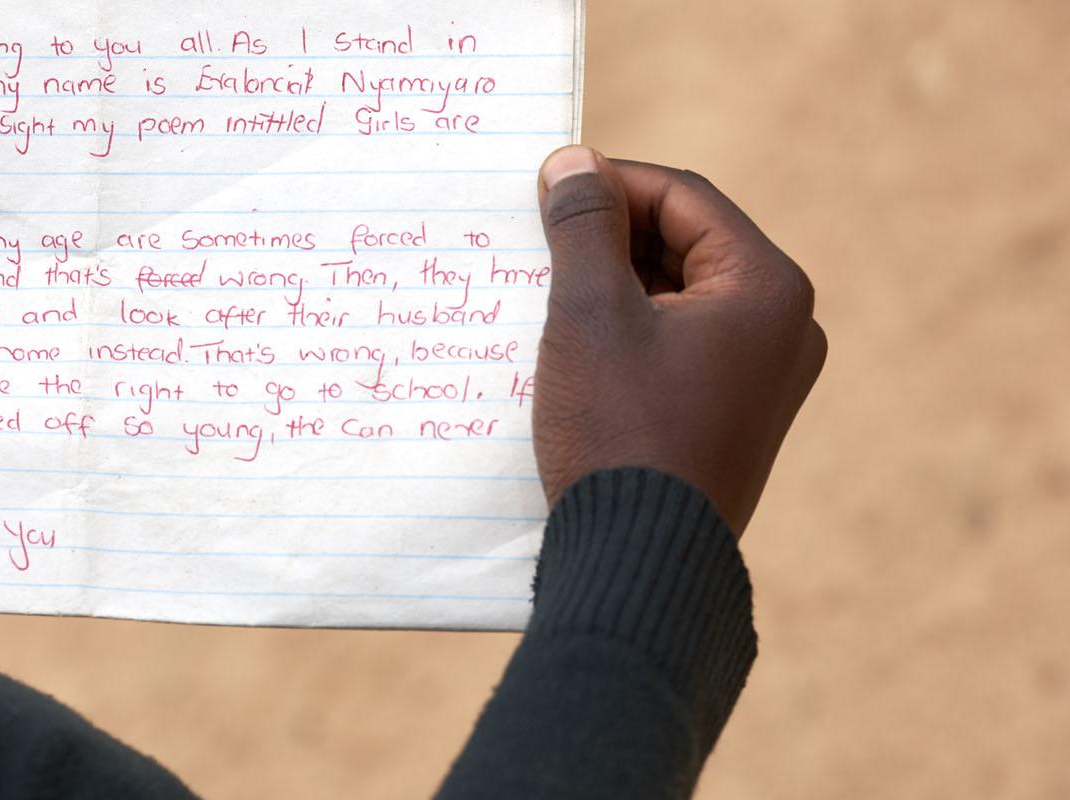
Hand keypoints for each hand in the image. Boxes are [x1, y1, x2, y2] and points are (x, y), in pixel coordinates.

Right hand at [532, 147, 825, 534]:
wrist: (640, 563)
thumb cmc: (618, 432)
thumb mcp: (590, 315)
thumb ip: (583, 226)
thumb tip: (573, 161)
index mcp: (768, 290)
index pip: (684, 197)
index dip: (610, 182)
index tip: (544, 187)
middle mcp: (782, 331)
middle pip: (685, 246)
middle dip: (608, 237)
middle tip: (537, 240)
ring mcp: (761, 381)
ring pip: (677, 299)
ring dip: (612, 286)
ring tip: (543, 292)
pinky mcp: (730, 419)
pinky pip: (676, 348)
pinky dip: (626, 333)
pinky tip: (569, 345)